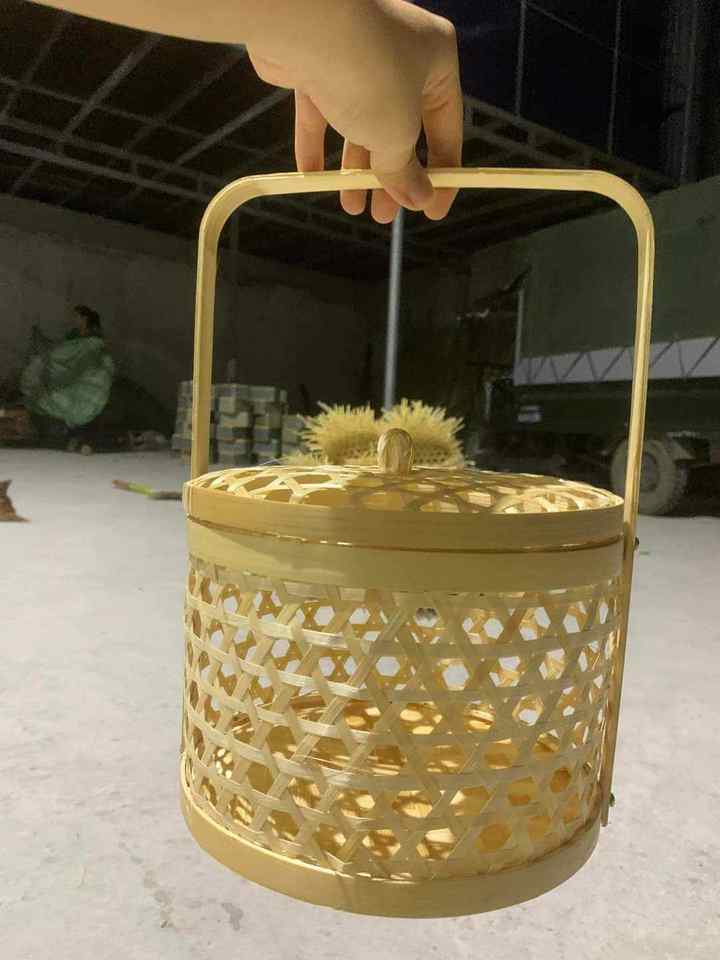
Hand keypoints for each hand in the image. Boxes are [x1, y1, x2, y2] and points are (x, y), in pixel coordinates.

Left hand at [248, 0, 462, 222]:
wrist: (304, 25)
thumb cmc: (368, 73)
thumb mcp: (397, 135)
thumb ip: (405, 172)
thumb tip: (418, 199)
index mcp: (436, 60)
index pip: (447, 127)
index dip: (441, 174)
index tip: (432, 210)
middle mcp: (399, 52)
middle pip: (401, 129)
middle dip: (391, 177)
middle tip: (383, 216)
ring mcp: (356, 56)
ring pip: (361, 123)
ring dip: (356, 169)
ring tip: (351, 207)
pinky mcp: (316, 63)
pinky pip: (322, 111)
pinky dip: (319, 144)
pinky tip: (313, 177)